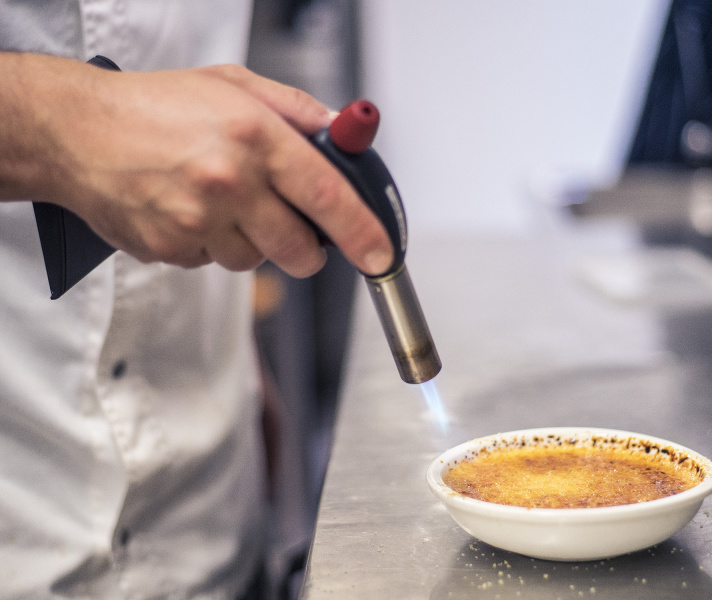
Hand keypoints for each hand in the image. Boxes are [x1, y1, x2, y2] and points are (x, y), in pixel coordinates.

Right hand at [0, 54, 392, 276]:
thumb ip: (297, 111)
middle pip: (299, 249)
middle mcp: (229, 182)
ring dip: (252, 241)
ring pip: (255, 261)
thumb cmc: (155, 105)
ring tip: (221, 201)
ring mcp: (197, 220)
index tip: (381, 255)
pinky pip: (213, 264)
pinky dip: (212, 245)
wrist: (77, 131)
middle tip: (293, 225)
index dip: (364, 233)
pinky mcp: (170, 249)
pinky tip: (192, 211)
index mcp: (255, 137)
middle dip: (307, 248)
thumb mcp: (234, 86)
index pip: (329, 198)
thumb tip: (343, 135)